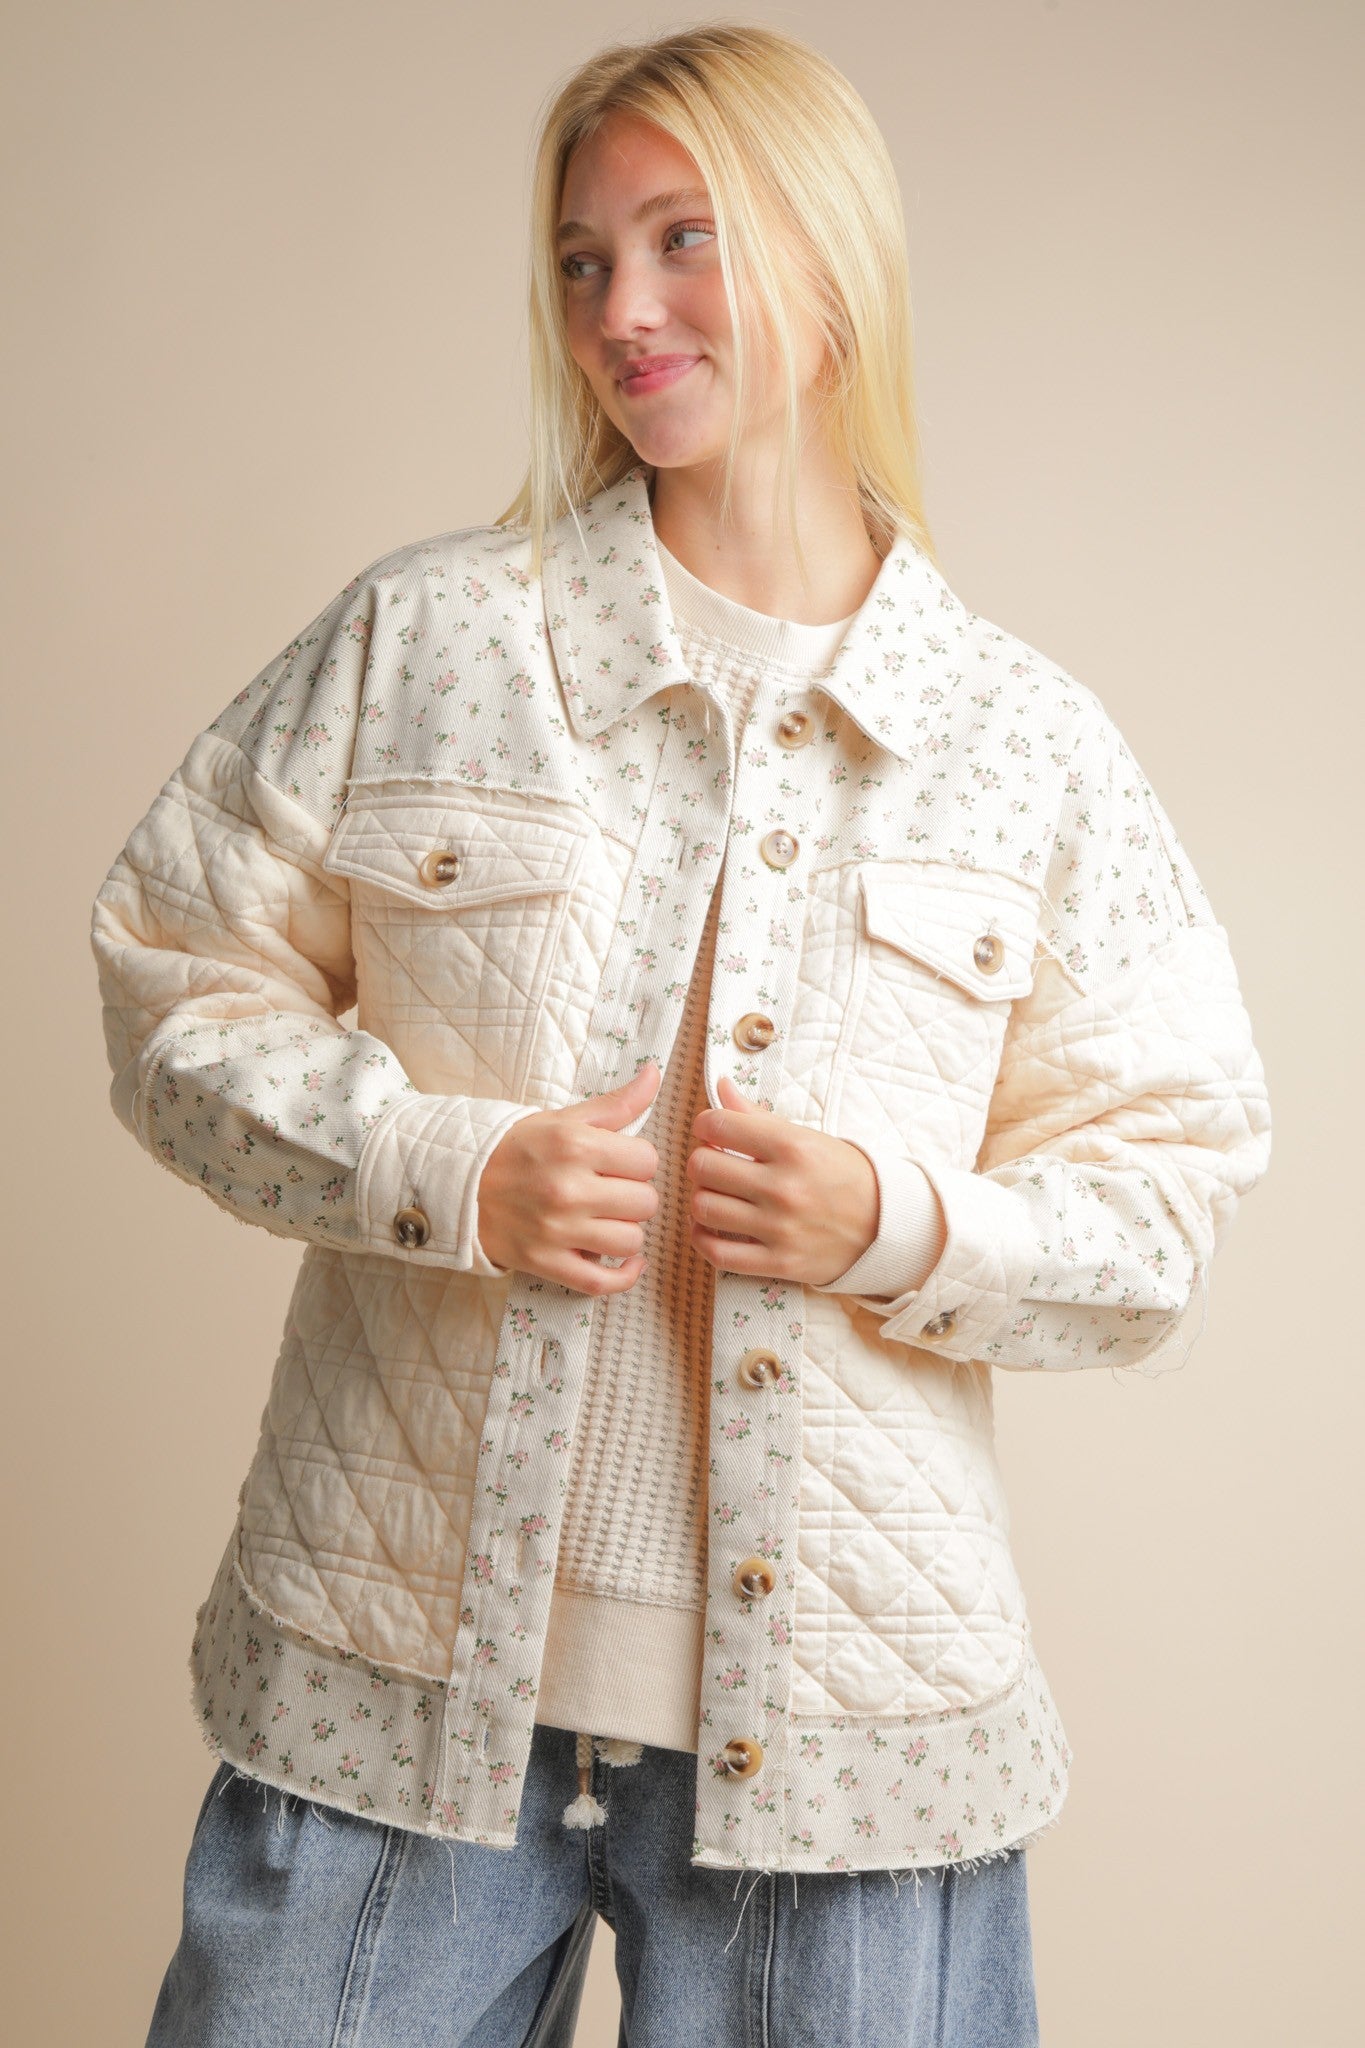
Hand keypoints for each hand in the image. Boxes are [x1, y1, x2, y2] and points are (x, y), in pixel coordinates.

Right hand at [475, 1061, 661, 1293]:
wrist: (456, 1184)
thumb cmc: (515, 1148)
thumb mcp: (562, 1119)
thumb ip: (615, 1104)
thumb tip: (654, 1073)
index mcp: (575, 1146)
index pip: (648, 1161)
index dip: (638, 1162)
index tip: (619, 1164)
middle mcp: (568, 1189)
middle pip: (645, 1202)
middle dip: (634, 1196)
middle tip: (611, 1192)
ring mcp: (556, 1230)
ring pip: (631, 1241)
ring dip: (625, 1232)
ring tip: (606, 1220)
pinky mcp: (546, 1263)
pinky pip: (603, 1282)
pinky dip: (623, 1275)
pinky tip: (626, 1261)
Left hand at [685, 1074, 878, 1284]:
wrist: (886, 1225)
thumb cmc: (844, 1176)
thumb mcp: (808, 1138)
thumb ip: (759, 1117)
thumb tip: (721, 1089)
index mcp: (792, 1147)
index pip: (718, 1125)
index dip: (706, 1125)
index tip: (712, 1131)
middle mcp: (783, 1187)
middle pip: (703, 1167)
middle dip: (702, 1162)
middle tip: (715, 1164)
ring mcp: (780, 1228)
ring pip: (703, 1208)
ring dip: (702, 1199)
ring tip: (717, 1195)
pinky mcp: (778, 1262)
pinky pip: (717, 1253)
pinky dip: (703, 1239)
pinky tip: (710, 1228)